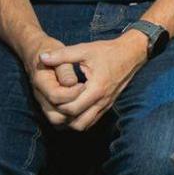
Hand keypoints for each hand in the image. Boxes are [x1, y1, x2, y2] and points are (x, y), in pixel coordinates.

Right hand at [19, 35, 82, 125]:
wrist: (36, 51)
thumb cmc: (49, 49)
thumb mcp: (58, 50)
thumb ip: (64, 68)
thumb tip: (72, 83)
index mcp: (41, 81)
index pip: (56, 96)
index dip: (73, 93)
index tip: (84, 84)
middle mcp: (40, 96)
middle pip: (56, 116)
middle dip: (74, 110)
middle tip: (86, 97)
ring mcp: (43, 103)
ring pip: (58, 122)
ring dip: (73, 118)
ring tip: (86, 104)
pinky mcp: (49, 106)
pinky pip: (60, 121)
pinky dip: (71, 119)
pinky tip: (83, 108)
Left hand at [35, 32, 149, 130]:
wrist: (131, 54)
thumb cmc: (108, 51)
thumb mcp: (84, 49)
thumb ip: (62, 55)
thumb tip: (42, 57)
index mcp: (96, 89)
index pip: (71, 108)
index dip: (58, 104)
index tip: (53, 92)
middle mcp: (102, 101)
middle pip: (77, 122)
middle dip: (62, 116)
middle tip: (53, 103)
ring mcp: (106, 105)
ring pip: (84, 125)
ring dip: (70, 121)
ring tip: (61, 108)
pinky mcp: (107, 106)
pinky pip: (91, 121)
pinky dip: (79, 119)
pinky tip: (71, 109)